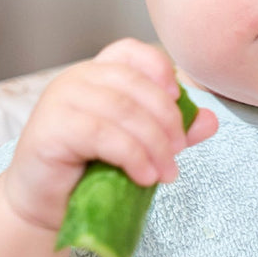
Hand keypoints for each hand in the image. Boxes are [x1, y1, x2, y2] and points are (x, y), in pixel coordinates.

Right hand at [1, 38, 217, 232]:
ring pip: (123, 110)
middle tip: (178, 152)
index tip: (178, 100)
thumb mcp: (140, 146)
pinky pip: (102, 134)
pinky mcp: (49, 129)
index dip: (160, 69)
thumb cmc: (91, 170)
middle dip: (167, 119)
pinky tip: (144, 176)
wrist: (46, 205)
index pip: (132, 51)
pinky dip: (132, 156)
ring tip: (165, 172)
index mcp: (98, 73)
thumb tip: (211, 120)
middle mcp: (76, 79)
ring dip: (154, 144)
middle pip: (134, 84)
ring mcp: (59, 100)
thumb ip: (172, 130)